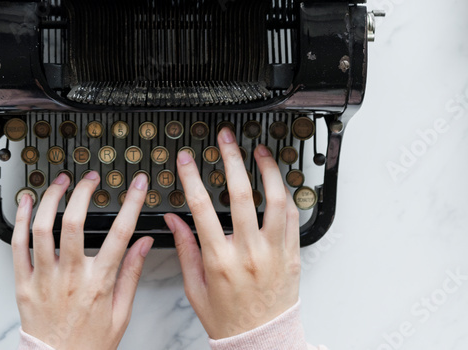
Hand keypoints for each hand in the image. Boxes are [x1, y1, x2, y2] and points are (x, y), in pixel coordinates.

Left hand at [13, 170, 152, 349]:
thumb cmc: (88, 345)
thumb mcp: (121, 314)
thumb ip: (131, 274)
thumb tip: (144, 244)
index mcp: (98, 283)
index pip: (119, 233)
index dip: (132, 203)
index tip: (137, 185)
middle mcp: (70, 277)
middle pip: (75, 223)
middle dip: (84, 192)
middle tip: (90, 179)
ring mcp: (43, 279)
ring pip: (43, 228)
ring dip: (51, 199)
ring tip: (61, 183)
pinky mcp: (23, 284)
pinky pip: (17, 245)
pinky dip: (20, 219)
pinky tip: (26, 202)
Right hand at [164, 127, 300, 338]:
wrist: (262, 342)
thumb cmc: (228, 320)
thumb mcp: (196, 288)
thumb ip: (186, 250)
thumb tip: (173, 220)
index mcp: (220, 261)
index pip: (202, 208)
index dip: (192, 178)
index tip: (187, 159)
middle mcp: (249, 253)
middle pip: (241, 194)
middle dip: (232, 159)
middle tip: (226, 138)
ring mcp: (274, 252)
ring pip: (276, 200)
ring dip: (268, 170)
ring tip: (260, 150)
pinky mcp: (293, 255)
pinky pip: (293, 217)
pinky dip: (285, 195)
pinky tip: (277, 181)